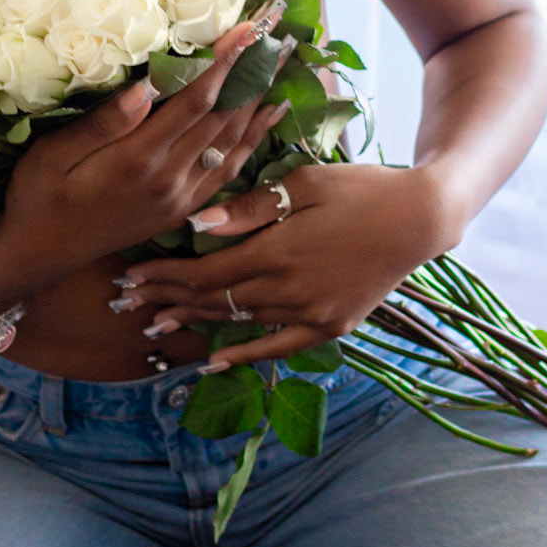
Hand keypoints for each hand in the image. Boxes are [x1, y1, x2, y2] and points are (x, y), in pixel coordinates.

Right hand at [0, 6, 290, 281]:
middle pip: (224, 116)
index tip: (247, 28)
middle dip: (252, 71)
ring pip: (234, 142)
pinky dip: (253, 139)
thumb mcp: (55, 155)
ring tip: (282, 62)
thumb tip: (145, 87)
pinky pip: (229, 170)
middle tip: (276, 32)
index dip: (224, 62)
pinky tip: (267, 116)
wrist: (42, 253)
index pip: (195, 101)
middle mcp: (170, 180)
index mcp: (138, 160)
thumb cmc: (39, 195)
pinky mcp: (184, 210)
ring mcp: (181, 198)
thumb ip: (103, 124)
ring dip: (260, 100)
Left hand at [119, 160, 462, 367]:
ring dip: (197, 322)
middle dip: (169, 299)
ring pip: (240, 322)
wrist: (419, 219)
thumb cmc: (359, 188)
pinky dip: (244, 355)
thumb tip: (196, 225)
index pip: (206, 272)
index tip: (132, 274)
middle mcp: (290, 291)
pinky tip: (213, 362)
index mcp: (278, 252)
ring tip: (158, 324)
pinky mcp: (330, 326)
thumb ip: (249, 209)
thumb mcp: (302, 184)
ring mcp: (311, 315)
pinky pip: (278, 347)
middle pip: (215, 299)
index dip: (165, 276)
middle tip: (128, 302)